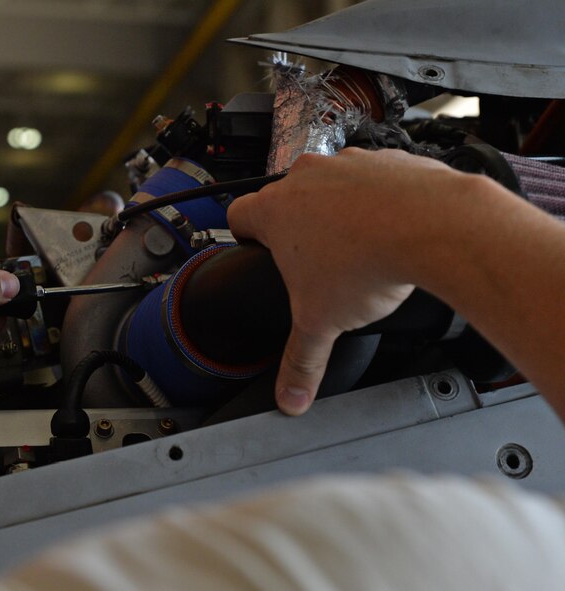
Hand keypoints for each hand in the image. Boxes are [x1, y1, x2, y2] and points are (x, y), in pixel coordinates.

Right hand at [227, 148, 467, 414]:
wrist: (435, 226)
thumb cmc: (370, 262)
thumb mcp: (322, 323)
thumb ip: (302, 362)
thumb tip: (290, 398)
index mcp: (276, 211)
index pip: (238, 215)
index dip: (246, 236)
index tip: (259, 249)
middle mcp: (307, 178)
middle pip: (286, 200)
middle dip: (299, 228)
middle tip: (318, 262)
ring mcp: (348, 163)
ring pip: (331, 186)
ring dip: (340, 211)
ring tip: (361, 248)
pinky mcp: (387, 159)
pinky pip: (374, 178)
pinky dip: (381, 200)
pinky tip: (394, 230)